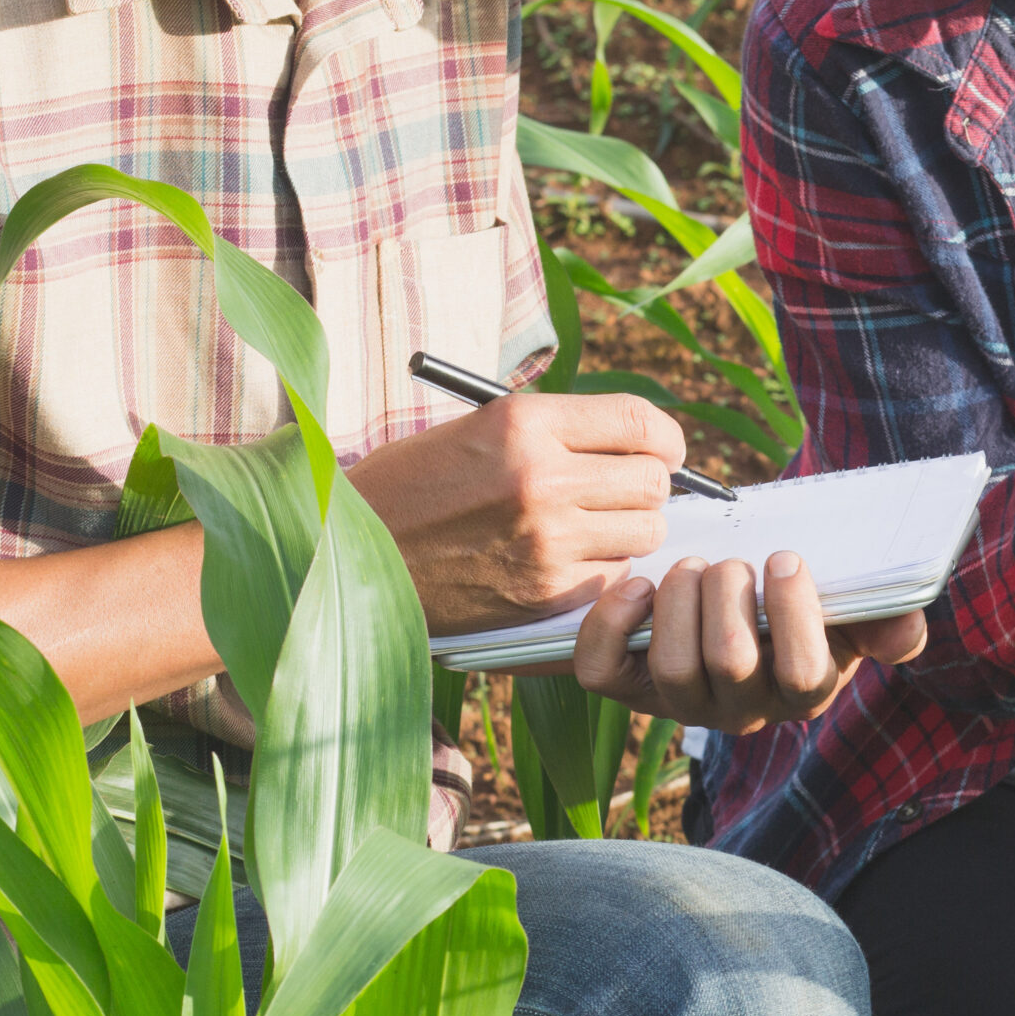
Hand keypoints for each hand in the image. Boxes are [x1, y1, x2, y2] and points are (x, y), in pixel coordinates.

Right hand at [349, 393, 684, 633]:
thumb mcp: (478, 431)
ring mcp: (546, 540)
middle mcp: (543, 478)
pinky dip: (604, 572)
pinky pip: (614, 576)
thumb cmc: (411, 488)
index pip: (641, 422)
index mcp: (524, 422)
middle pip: (653, 481)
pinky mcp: (544, 593)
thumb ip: (555, 433)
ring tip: (590, 528)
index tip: (662, 451)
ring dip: (629, 531)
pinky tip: (565, 562)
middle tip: (621, 493)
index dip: (664, 440)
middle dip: (648, 487)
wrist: (350, 554)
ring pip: (644, 532)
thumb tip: (635, 446)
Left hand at [571, 551, 928, 733]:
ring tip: (692, 567)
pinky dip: (612, 623)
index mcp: (802, 691)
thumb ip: (887, 620)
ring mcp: (681, 702)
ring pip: (674, 669)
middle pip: (731, 664)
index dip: (793, 615)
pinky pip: (603, 672)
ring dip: (679, 603)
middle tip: (731, 562)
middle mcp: (742, 709)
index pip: (803, 676)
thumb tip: (904, 630)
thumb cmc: (798, 605)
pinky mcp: (627, 686)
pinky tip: (637, 585)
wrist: (740, 602)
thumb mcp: (851, 613)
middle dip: (729, 597)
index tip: (785, 559)